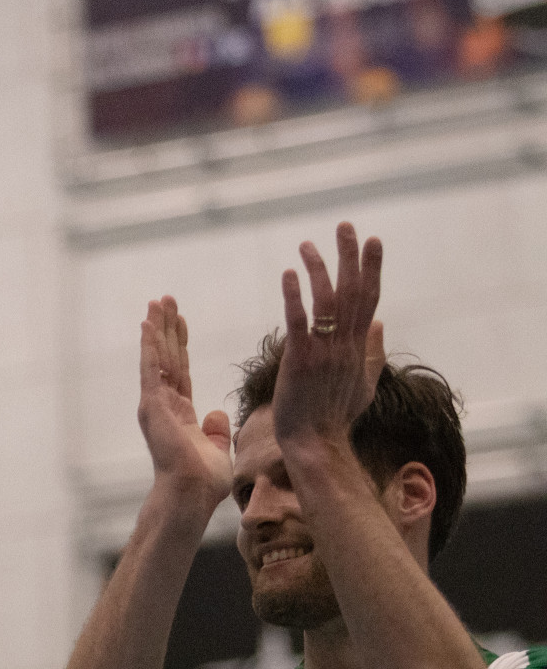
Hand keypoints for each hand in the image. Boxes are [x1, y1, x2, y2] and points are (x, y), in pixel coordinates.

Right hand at [137, 297, 231, 510]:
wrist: (191, 493)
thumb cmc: (203, 481)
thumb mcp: (216, 448)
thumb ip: (215, 430)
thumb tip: (216, 414)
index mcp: (180, 413)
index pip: (180, 370)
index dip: (180, 344)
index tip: (180, 320)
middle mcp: (163, 405)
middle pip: (167, 357)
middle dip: (166, 327)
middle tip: (164, 299)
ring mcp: (155, 404)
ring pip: (157, 357)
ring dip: (157, 328)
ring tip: (157, 301)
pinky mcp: (152, 404)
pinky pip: (151, 367)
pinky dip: (149, 345)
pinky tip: (147, 323)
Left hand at [272, 222, 385, 449]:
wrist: (315, 443)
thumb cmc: (336, 416)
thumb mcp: (365, 383)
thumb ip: (373, 351)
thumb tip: (381, 322)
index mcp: (358, 347)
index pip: (369, 298)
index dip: (371, 268)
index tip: (373, 240)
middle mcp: (345, 345)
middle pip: (352, 291)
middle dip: (350, 256)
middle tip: (344, 226)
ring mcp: (324, 352)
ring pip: (326, 301)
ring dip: (318, 269)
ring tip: (307, 244)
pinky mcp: (299, 361)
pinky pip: (298, 322)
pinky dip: (294, 297)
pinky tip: (288, 274)